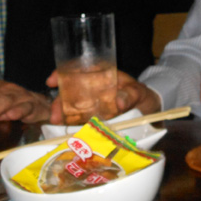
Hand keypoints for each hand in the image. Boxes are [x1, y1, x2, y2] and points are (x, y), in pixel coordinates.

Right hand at [44, 69, 160, 123]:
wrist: (148, 110)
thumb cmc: (141, 95)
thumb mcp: (138, 92)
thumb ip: (130, 95)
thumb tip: (119, 103)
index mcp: (100, 75)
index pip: (77, 70)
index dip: (62, 73)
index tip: (52, 81)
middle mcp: (92, 88)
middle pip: (70, 91)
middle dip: (59, 101)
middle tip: (54, 115)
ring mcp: (91, 104)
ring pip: (72, 106)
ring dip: (62, 113)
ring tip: (58, 123)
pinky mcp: (93, 118)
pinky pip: (79, 119)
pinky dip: (71, 124)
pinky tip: (66, 130)